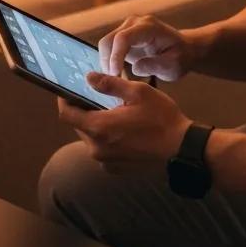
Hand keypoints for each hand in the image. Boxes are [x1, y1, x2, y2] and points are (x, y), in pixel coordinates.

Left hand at [57, 72, 191, 174]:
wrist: (181, 149)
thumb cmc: (160, 117)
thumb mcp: (137, 92)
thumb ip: (109, 84)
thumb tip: (88, 78)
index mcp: (99, 128)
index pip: (66, 114)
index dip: (63, 101)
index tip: (67, 90)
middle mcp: (96, 148)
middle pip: (78, 126)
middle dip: (83, 111)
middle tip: (94, 97)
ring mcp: (105, 161)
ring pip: (90, 138)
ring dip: (95, 125)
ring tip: (111, 112)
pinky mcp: (115, 169)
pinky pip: (102, 150)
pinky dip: (105, 139)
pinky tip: (121, 130)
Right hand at [98, 14, 200, 82]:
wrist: (182, 50)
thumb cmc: (179, 58)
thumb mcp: (173, 66)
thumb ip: (155, 66)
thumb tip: (134, 68)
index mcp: (149, 27)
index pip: (123, 38)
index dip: (115, 56)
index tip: (115, 75)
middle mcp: (135, 23)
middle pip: (109, 40)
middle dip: (107, 62)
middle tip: (114, 81)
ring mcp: (127, 28)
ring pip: (105, 44)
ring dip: (106, 63)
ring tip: (116, 80)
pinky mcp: (122, 36)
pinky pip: (108, 48)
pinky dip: (108, 62)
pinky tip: (116, 74)